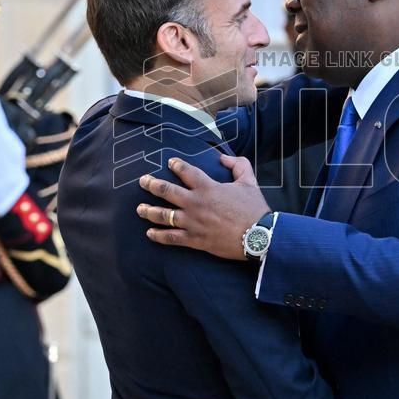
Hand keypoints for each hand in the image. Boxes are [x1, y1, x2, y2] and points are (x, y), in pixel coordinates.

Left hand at [138, 154, 270, 260]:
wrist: (258, 236)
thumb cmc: (254, 208)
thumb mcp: (249, 181)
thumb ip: (237, 164)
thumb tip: (223, 157)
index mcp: (208, 187)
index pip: (186, 172)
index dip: (176, 165)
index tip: (169, 163)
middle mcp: (196, 203)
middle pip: (166, 191)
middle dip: (152, 184)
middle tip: (143, 181)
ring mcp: (192, 223)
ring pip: (163, 215)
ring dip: (149, 211)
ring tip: (139, 208)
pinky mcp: (194, 240)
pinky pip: (171, 238)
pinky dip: (158, 235)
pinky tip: (149, 233)